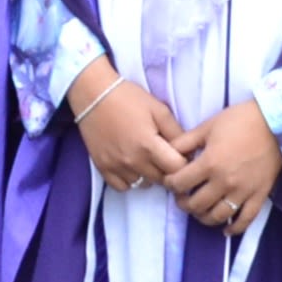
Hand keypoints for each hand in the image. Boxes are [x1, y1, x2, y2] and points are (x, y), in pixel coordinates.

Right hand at [67, 63, 183, 188]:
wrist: (93, 94)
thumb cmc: (128, 98)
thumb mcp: (159, 109)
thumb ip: (176, 132)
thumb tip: (188, 152)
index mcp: (148, 146)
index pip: (177, 169)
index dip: (183, 162)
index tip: (181, 154)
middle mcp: (132, 161)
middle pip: (161, 179)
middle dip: (168, 170)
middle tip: (165, 155)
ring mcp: (116, 167)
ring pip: (144, 184)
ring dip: (150, 175)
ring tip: (148, 159)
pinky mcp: (102, 168)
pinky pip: (123, 187)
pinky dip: (131, 180)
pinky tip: (132, 166)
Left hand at [165, 100, 281, 231]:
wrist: (276, 122)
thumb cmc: (240, 120)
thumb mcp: (207, 126)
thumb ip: (185, 142)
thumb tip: (168, 152)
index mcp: (209, 164)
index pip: (180, 183)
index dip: (170, 184)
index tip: (171, 181)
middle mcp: (224, 182)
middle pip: (196, 204)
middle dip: (184, 203)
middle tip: (182, 198)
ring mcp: (243, 191)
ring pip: (218, 216)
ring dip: (203, 217)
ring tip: (199, 212)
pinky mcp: (259, 195)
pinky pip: (246, 219)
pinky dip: (234, 229)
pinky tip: (225, 231)